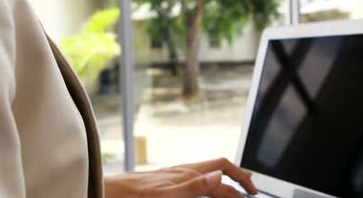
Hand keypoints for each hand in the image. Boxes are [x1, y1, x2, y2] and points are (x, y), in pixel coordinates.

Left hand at [104, 157, 257, 197]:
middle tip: (250, 189)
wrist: (109, 192)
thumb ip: (195, 186)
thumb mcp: (167, 195)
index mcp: (188, 173)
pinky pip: (193, 180)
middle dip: (236, 176)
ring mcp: (174, 176)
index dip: (241, 181)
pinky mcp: (166, 183)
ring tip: (232, 190)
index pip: (223, 172)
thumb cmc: (135, 196)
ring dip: (222, 180)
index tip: (253, 194)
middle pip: (218, 167)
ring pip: (206, 172)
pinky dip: (206, 185)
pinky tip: (202, 193)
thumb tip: (220, 175)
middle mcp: (183, 172)